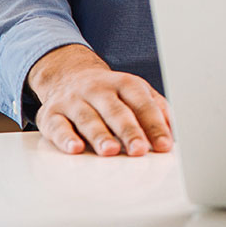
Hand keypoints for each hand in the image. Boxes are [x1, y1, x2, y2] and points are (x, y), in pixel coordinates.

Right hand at [27, 45, 173, 156]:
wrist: (68, 75)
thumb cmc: (110, 93)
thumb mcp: (136, 93)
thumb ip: (157, 110)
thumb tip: (175, 132)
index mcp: (125, 84)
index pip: (142, 104)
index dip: (154, 125)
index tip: (164, 145)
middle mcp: (98, 89)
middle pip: (116, 111)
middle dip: (129, 131)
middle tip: (139, 150)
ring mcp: (73, 101)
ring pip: (87, 118)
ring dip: (100, 135)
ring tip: (110, 151)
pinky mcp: (51, 114)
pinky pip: (58, 126)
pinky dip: (65, 138)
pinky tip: (75, 149)